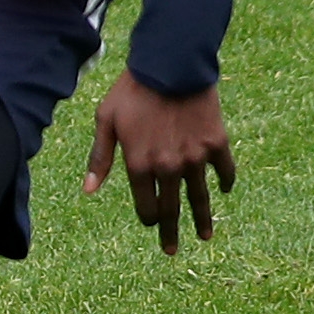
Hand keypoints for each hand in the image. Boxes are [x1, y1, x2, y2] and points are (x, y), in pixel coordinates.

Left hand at [83, 73, 234, 253]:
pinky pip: (224, 170)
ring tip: (205, 236)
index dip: (148, 219)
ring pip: (199, 198)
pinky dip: (225, 181)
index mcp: (139, 165)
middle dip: (171, 233)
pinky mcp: (216, 143)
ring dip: (202, 220)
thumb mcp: (106, 120)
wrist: (171, 62)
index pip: (146, 207)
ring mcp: (194, 157)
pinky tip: (225, 190)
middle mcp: (167, 167)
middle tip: (172, 250)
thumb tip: (89, 191)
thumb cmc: (133, 90)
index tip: (152, 222)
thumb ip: (100, 157)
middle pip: (171, 210)